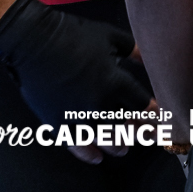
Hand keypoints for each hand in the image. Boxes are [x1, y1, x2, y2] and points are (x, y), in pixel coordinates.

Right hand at [0, 0, 150, 163]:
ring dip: (117, 146)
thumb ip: (134, 50)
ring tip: (123, 148)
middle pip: (126, 127)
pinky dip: (88, 154)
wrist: (33, 39)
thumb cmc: (72, 33)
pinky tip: (96, 158)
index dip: (152, 112)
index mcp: (114, 81)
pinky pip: (77, 145)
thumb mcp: (109, 36)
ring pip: (105, 140)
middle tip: (146, 136)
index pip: (141, 105)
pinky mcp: (59, 122)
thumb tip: (150, 58)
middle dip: (139, 133)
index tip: (158, 117)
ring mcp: (78, 115)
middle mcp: (99, 104)